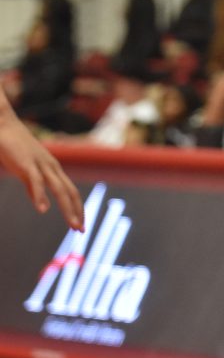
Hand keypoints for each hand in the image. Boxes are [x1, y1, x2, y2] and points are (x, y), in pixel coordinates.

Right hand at [0, 103, 83, 230]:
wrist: (4, 126)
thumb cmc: (14, 149)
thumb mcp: (26, 172)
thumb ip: (34, 188)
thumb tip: (42, 205)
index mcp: (53, 169)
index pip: (71, 191)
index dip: (77, 208)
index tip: (80, 225)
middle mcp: (52, 167)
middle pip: (70, 192)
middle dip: (78, 212)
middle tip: (81, 231)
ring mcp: (41, 164)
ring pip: (60, 189)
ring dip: (67, 208)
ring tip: (72, 225)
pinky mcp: (27, 163)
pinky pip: (36, 181)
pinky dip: (40, 196)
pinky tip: (42, 210)